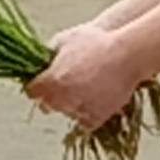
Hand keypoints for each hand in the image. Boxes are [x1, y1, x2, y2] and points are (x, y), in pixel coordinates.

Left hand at [24, 25, 141, 131]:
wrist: (128, 54)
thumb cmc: (98, 42)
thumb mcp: (67, 38)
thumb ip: (50, 51)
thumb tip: (43, 58)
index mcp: (51, 80)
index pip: (32, 92)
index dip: (36, 87)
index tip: (42, 84)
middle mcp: (61, 97)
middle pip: (47, 105)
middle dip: (53, 96)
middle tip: (66, 86)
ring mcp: (79, 109)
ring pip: (67, 112)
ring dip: (71, 104)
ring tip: (86, 88)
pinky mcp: (96, 118)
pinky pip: (84, 121)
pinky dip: (87, 114)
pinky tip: (94, 99)